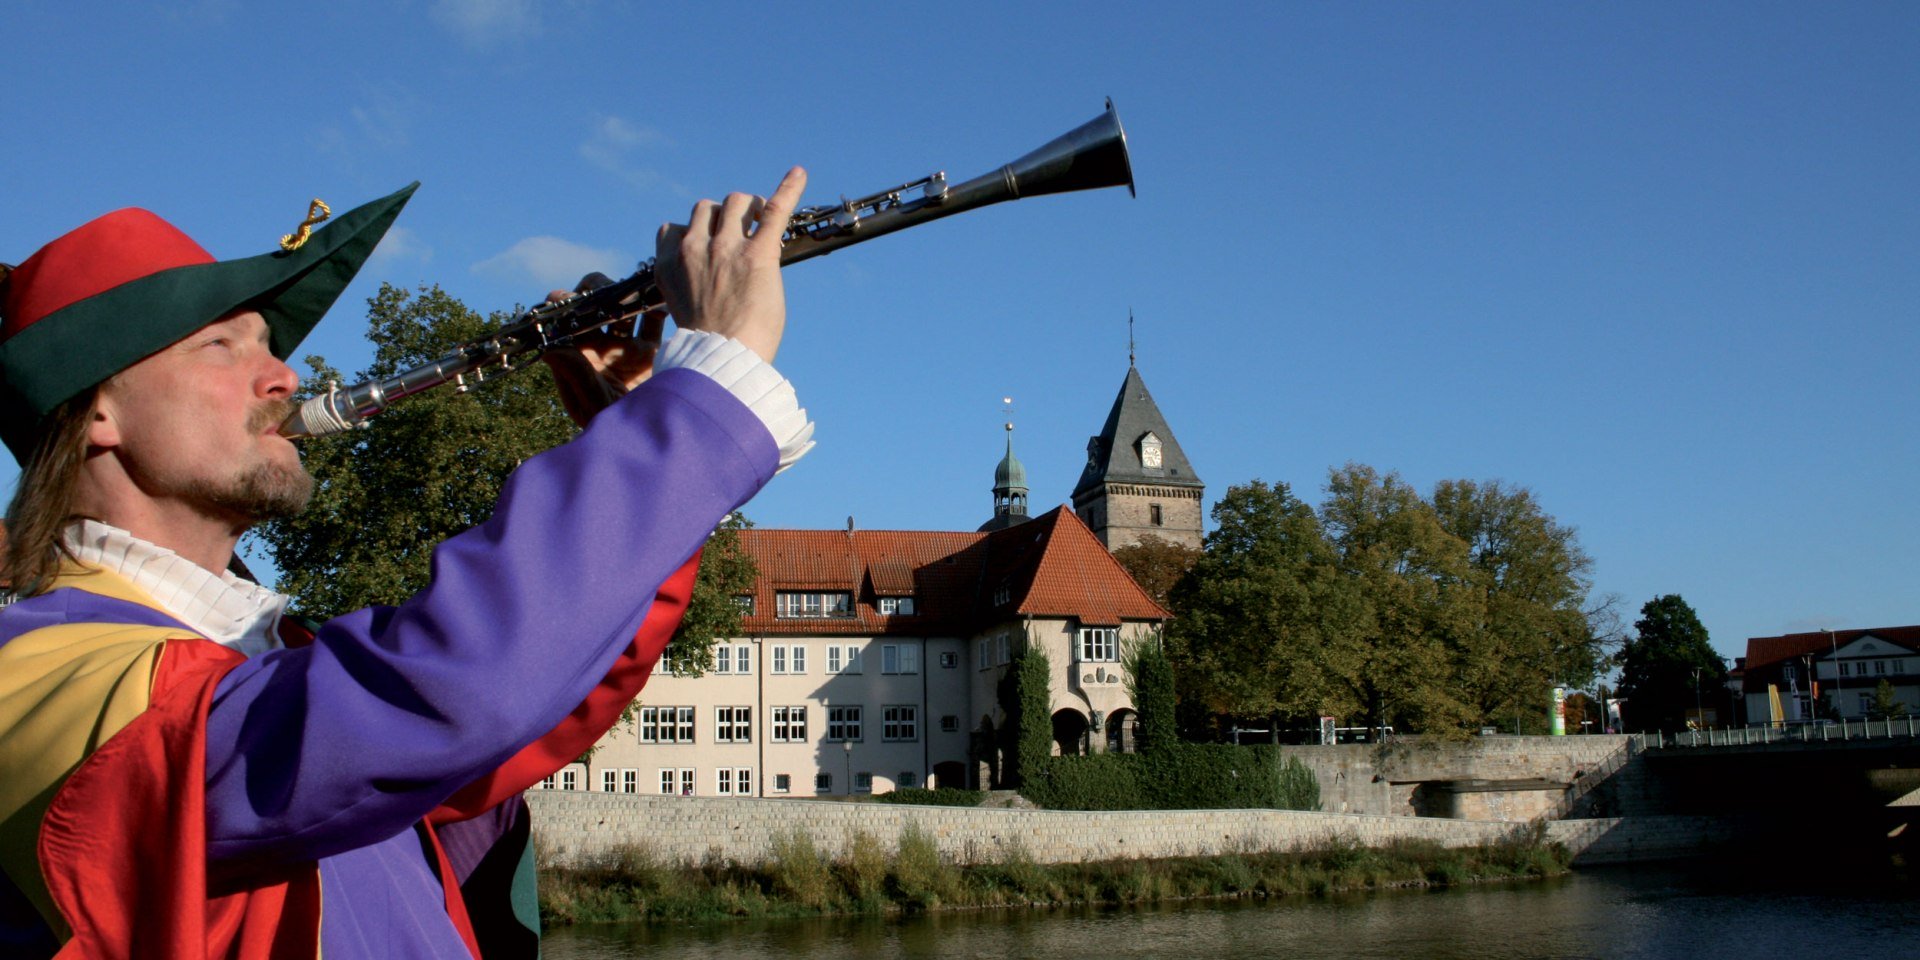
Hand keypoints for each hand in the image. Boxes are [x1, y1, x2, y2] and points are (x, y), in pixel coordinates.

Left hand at [540, 291, 666, 427]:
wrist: (654, 443)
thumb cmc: (618, 431)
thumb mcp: (594, 406)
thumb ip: (577, 376)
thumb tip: (550, 348)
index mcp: (578, 361)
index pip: (564, 325)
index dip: (562, 307)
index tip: (564, 296)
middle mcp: (601, 350)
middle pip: (593, 308)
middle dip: (596, 292)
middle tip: (605, 290)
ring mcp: (626, 348)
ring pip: (623, 308)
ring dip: (626, 294)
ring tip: (632, 290)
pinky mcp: (652, 352)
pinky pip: (653, 320)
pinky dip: (656, 305)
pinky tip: (657, 299)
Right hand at [654, 167, 805, 364]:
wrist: (722, 362)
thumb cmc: (708, 345)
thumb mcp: (681, 308)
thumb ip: (688, 282)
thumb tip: (707, 279)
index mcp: (669, 265)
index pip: (672, 228)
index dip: (694, 234)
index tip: (708, 246)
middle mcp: (693, 249)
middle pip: (706, 208)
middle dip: (724, 217)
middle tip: (743, 232)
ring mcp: (725, 248)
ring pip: (735, 201)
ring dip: (749, 207)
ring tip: (763, 220)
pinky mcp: (757, 253)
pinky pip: (774, 211)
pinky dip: (788, 189)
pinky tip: (800, 174)